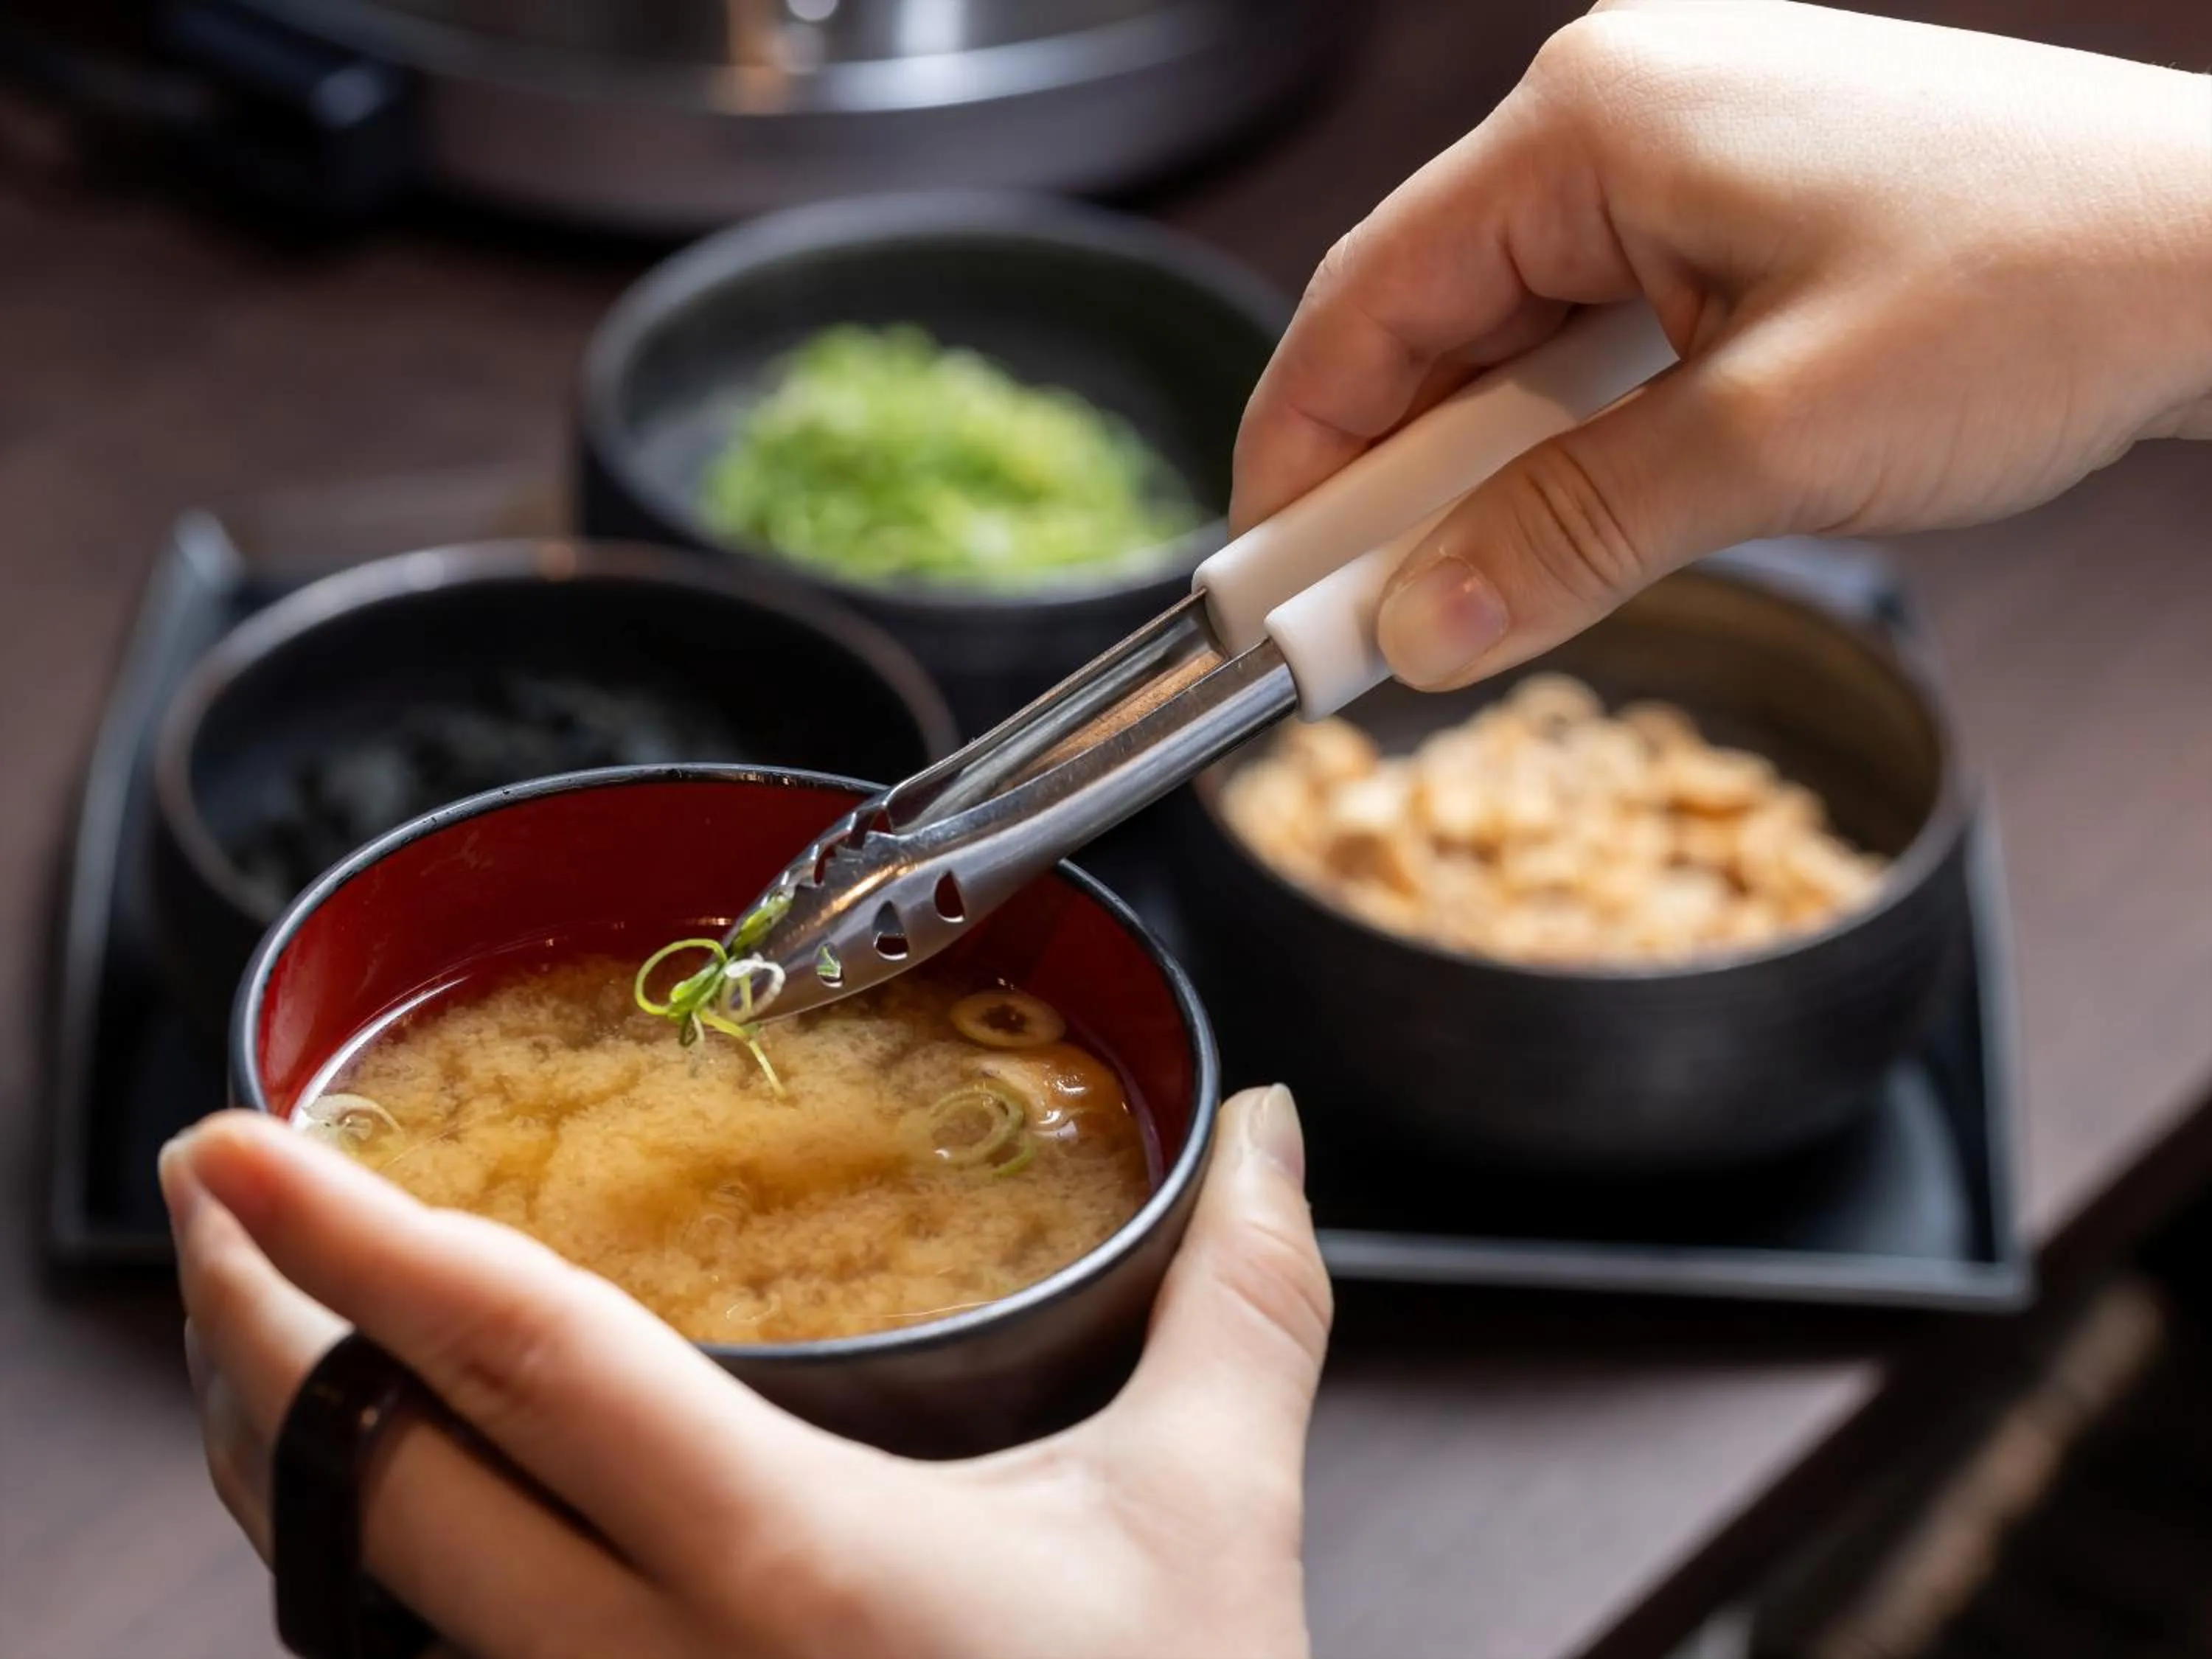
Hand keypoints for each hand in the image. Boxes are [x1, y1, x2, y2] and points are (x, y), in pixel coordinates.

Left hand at [161, 1086, 1328, 1658]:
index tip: (234, 1145)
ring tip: (274, 1323)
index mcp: (791, 1572)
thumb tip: (1271, 1125)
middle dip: (250, 1335)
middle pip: (365, 1497)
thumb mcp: (1208, 1521)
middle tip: (211, 1196)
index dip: (355, 1242)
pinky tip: (397, 1497)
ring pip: (354, 1609)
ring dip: (290, 1455)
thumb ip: (1240, 1300)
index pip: (523, 1369)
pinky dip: (370, 1568)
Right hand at [1233, 0, 2211, 689]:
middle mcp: (1619, 107)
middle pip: (1426, 315)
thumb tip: (1418, 631)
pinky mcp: (1735, 202)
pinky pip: (1593, 325)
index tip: (1259, 585)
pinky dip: (1560, 429)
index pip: (1368, 300)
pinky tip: (1554, 512)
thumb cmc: (2047, 292)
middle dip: (1384, 478)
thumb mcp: (1771, 445)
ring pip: (1509, 330)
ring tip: (1451, 586)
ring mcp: (1682, 148)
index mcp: (1593, 117)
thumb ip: (1569, 538)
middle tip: (1351, 618)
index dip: (1295, 454)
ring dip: (1476, 464)